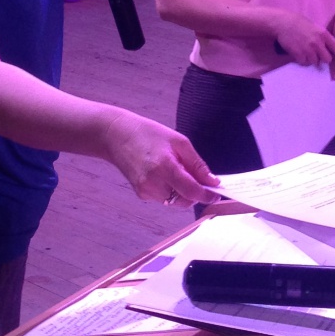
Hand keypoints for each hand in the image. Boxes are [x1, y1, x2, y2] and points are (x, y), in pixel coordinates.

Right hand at [105, 113, 220, 207]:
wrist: (117, 136)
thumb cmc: (148, 134)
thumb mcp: (179, 141)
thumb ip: (196, 164)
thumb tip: (212, 180)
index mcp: (165, 167)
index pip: (191, 191)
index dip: (207, 195)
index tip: (216, 193)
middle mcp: (153, 183)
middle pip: (184, 201)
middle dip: (196, 193)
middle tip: (200, 178)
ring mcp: (145, 191)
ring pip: (175, 202)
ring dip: (183, 192)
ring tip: (179, 171)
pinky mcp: (141, 194)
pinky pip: (164, 198)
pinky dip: (172, 190)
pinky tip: (166, 174)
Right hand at [274, 12, 334, 79]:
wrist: (284, 23)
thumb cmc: (300, 24)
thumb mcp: (316, 28)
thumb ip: (323, 38)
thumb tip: (329, 50)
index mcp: (324, 35)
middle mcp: (318, 43)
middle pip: (327, 59)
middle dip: (323, 58)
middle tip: (316, 52)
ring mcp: (308, 49)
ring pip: (315, 62)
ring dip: (311, 58)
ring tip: (304, 49)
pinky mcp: (299, 54)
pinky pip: (304, 62)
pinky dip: (302, 59)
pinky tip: (298, 51)